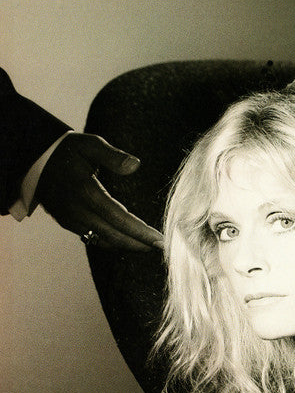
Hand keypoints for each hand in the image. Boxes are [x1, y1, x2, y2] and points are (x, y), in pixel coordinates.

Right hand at [36, 132, 163, 250]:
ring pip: (103, 240)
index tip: (160, 239)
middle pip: (114, 235)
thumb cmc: (67, 150)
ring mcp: (71, 220)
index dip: (140, 232)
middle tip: (162, 247)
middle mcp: (77, 211)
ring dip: (127, 246)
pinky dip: (112, 243)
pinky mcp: (68, 223)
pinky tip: (128, 241)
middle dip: (139, 244)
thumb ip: (112, 155)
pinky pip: (93, 238)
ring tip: (149, 247)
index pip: (119, 218)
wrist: (33, 159)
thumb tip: (135, 165)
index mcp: (86, 192)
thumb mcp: (89, 145)